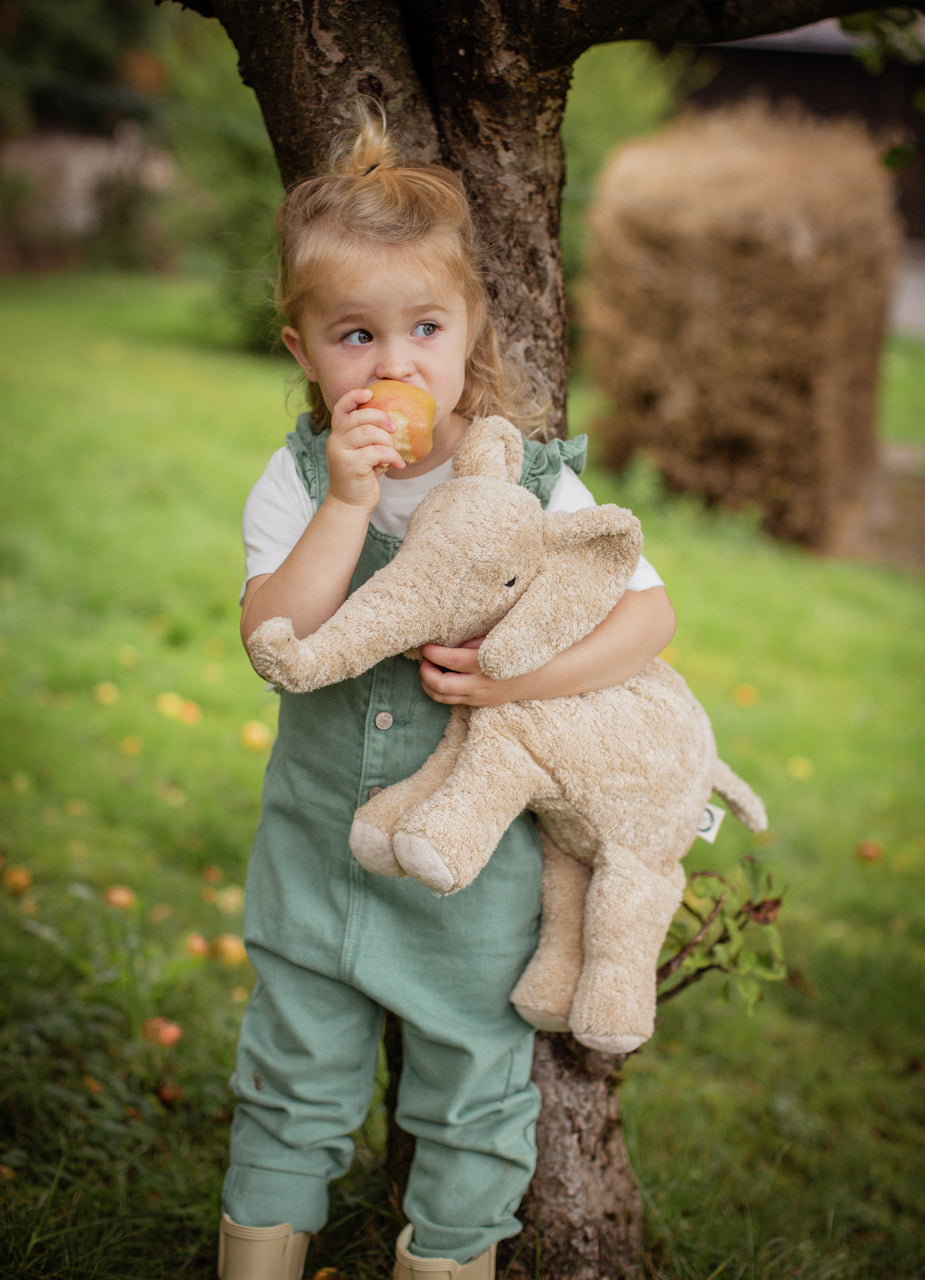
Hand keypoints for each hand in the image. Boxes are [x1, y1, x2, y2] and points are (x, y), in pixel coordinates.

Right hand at [326, 388, 405, 509]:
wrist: (351, 504)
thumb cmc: (362, 476)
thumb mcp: (365, 452)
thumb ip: (372, 437)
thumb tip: (395, 421)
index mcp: (338, 434)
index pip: (341, 408)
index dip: (354, 396)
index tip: (369, 393)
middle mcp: (335, 440)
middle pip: (358, 417)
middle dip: (380, 417)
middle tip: (394, 428)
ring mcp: (341, 452)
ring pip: (368, 433)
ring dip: (387, 441)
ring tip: (394, 452)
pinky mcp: (351, 465)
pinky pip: (377, 452)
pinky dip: (392, 456)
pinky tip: (398, 465)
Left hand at [420, 636, 520, 706]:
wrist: (536, 677)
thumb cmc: (512, 651)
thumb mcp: (492, 639)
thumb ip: (468, 641)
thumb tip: (443, 642)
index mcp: (482, 664)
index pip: (447, 659)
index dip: (431, 652)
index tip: (426, 644)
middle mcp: (478, 684)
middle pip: (439, 684)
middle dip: (425, 670)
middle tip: (424, 658)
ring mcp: (477, 697)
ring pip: (441, 697)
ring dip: (428, 683)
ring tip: (428, 668)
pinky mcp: (477, 704)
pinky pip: (450, 700)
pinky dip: (439, 690)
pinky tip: (440, 677)